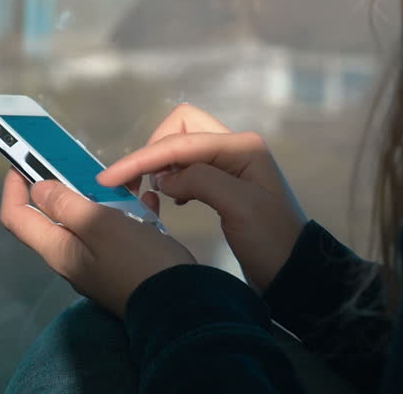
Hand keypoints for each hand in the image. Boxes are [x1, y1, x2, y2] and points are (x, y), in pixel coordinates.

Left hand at [0, 169, 196, 317]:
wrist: (179, 303)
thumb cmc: (136, 260)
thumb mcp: (99, 224)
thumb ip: (65, 205)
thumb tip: (38, 188)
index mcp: (58, 249)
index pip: (17, 217)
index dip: (14, 187)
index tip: (24, 161)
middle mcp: (72, 258)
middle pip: (54, 218)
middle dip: (64, 187)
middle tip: (83, 165)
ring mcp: (98, 263)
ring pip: (90, 222)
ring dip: (103, 198)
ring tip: (125, 180)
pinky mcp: (124, 265)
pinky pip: (118, 232)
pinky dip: (129, 213)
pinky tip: (148, 200)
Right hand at [97, 104, 307, 292]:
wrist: (294, 272)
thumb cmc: (271, 242)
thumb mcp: (240, 208)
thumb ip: (202, 181)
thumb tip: (165, 179)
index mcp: (241, 147)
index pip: (180, 142)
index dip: (142, 158)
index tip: (109, 180)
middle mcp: (235, 148)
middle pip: (180, 129)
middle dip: (152, 152)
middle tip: (135, 186)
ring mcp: (230, 166)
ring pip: (182, 148)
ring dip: (160, 165)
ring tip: (148, 195)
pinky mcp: (225, 185)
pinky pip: (189, 169)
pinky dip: (172, 179)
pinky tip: (170, 200)